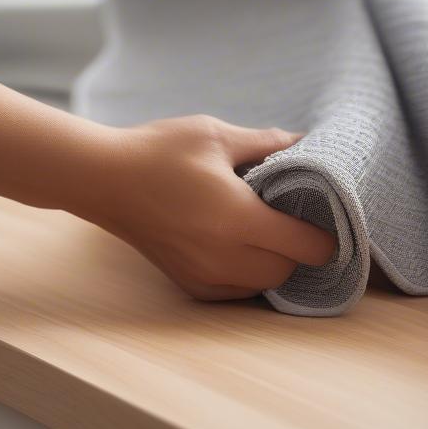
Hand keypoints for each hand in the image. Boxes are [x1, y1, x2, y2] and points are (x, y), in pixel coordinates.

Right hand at [89, 115, 335, 299]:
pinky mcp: (187, 283)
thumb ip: (266, 142)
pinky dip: (247, 275)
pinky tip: (238, 244)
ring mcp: (203, 275)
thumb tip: (305, 141)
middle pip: (288, 271)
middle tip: (293, 216)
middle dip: (299, 249)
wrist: (101, 179)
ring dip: (274, 264)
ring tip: (265, 229)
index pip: (306, 247)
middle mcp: (224, 257)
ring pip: (262, 286)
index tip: (326, 215)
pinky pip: (235, 292)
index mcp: (239, 219)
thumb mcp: (216, 135)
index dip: (325, 234)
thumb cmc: (159, 151)